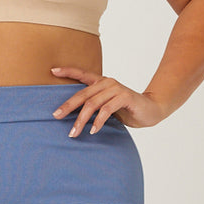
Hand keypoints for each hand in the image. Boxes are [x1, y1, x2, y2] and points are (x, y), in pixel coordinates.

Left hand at [50, 67, 167, 136]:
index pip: (82, 74)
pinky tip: (93, 131)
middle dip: (68, 107)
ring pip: (92, 104)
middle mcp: (107, 82)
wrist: (150, 111)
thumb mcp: (107, 107)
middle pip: (82, 94)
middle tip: (56, 116)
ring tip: (74, 133)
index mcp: (102, 82)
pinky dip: (98, 122)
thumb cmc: (126, 110)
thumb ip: (94, 106)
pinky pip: (106, 110)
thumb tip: (72, 116)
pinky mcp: (124, 97)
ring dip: (81, 120)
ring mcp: (116, 88)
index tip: (52, 70)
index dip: (67, 71)